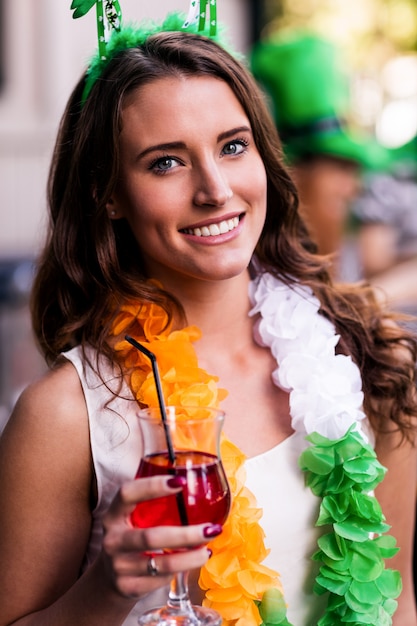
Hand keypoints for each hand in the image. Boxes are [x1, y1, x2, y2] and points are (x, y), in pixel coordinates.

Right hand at [98, 475, 220, 598]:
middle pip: (151, 537)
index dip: (153, 486)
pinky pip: (160, 580)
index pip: (128, 494)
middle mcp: (112, 539)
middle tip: (211, 529)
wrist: (108, 576)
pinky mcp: (126, 587)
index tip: (181, 482)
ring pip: (161, 564)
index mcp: (114, 514)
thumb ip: (154, 503)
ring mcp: (118, 565)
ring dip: (190, 558)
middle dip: (186, 535)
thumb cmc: (131, 536)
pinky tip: (191, 563)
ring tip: (207, 550)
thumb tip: (198, 485)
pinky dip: (179, 571)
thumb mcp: (133, 516)